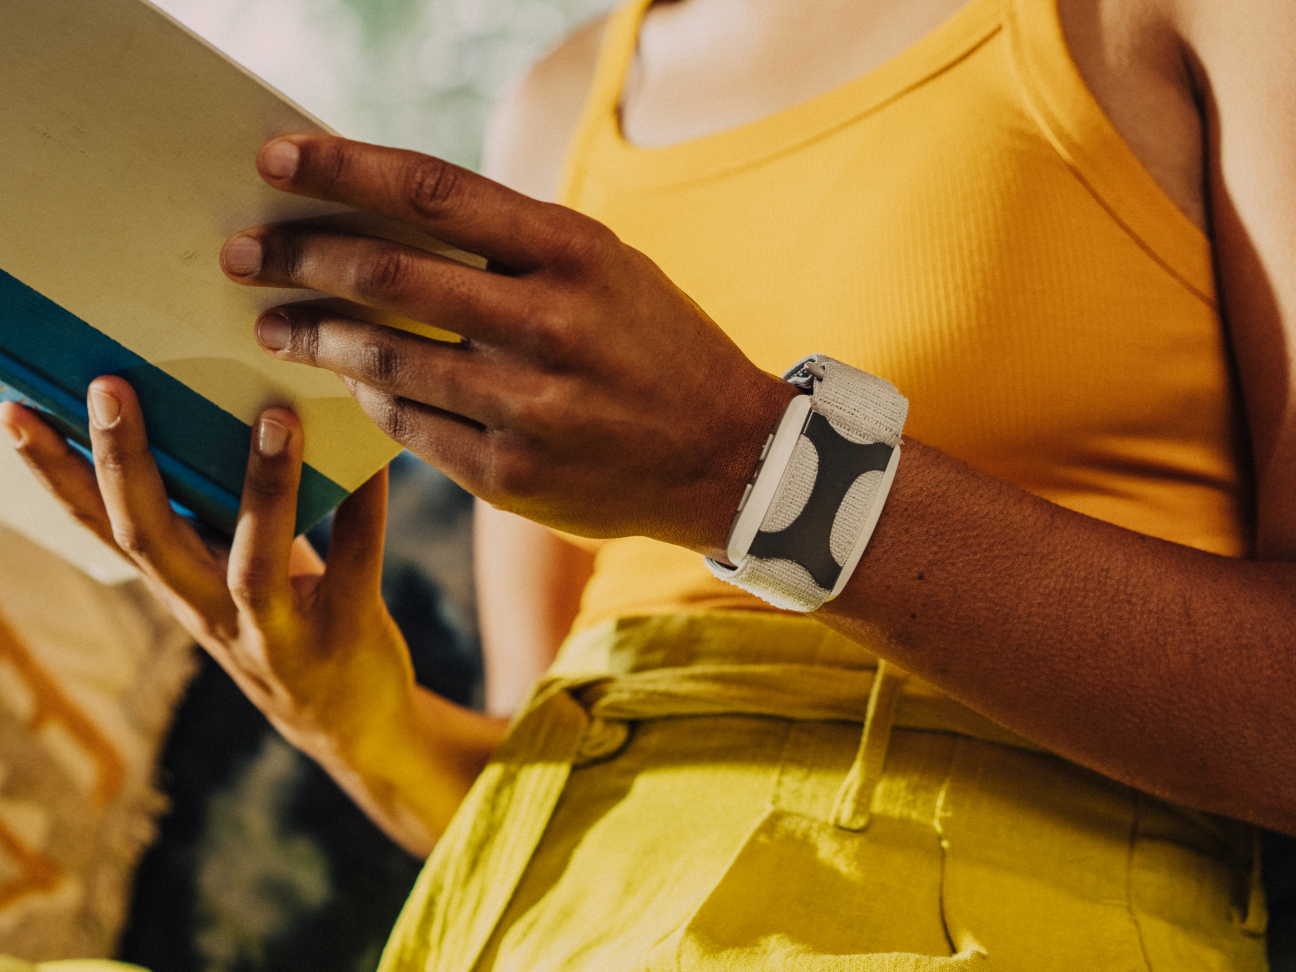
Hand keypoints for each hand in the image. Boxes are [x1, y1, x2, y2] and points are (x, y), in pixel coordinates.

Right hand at [0, 383, 502, 852]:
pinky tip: (375, 459)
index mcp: (178, 588)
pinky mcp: (348, 629)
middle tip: (109, 386)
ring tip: (276, 416)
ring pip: (256, 562)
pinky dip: (365, 506)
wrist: (351, 726)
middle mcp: (213, 613)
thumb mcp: (232, 578)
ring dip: (264, 487)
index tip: (16, 412)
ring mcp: (279, 630)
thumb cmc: (285, 623)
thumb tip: (211, 413)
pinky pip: (357, 560)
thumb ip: (216, 518)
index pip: (100, 529)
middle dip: (124, 464)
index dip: (55, 476)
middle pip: (151, 540)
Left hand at [220, 135, 798, 558]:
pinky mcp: (512, 477)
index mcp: (575, 253)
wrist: (727, 458)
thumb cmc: (657, 347)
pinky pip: (410, 427)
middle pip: (389, 274)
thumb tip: (390, 219)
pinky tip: (347, 379)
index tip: (272, 157)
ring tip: (273, 321)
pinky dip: (368, 396)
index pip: (431, 192)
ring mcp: (530, 407)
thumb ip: (512, 244)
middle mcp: (551, 324)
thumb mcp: (606, 268)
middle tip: (241, 252)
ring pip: (385, 359)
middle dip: (297, 256)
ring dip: (313, 334)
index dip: (340, 168)